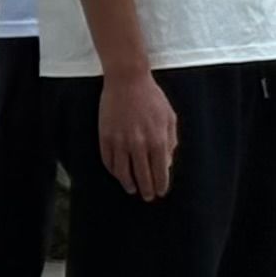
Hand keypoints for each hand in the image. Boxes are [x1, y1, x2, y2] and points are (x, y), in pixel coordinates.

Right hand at [97, 70, 179, 201]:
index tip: (160, 192)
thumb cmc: (151, 97)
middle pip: (142, 176)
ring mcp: (120, 141)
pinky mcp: (105, 136)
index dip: (160, 185)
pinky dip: (113, 170)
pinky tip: (117, 173)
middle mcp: (139, 144)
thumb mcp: (169, 118)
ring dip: (128, 184)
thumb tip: (166, 163)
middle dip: (146, 189)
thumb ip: (170, 142)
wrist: (127, 80)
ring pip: (123, 172)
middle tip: (147, 196)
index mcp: (157, 140)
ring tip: (131, 189)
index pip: (160, 172)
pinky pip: (108, 160)